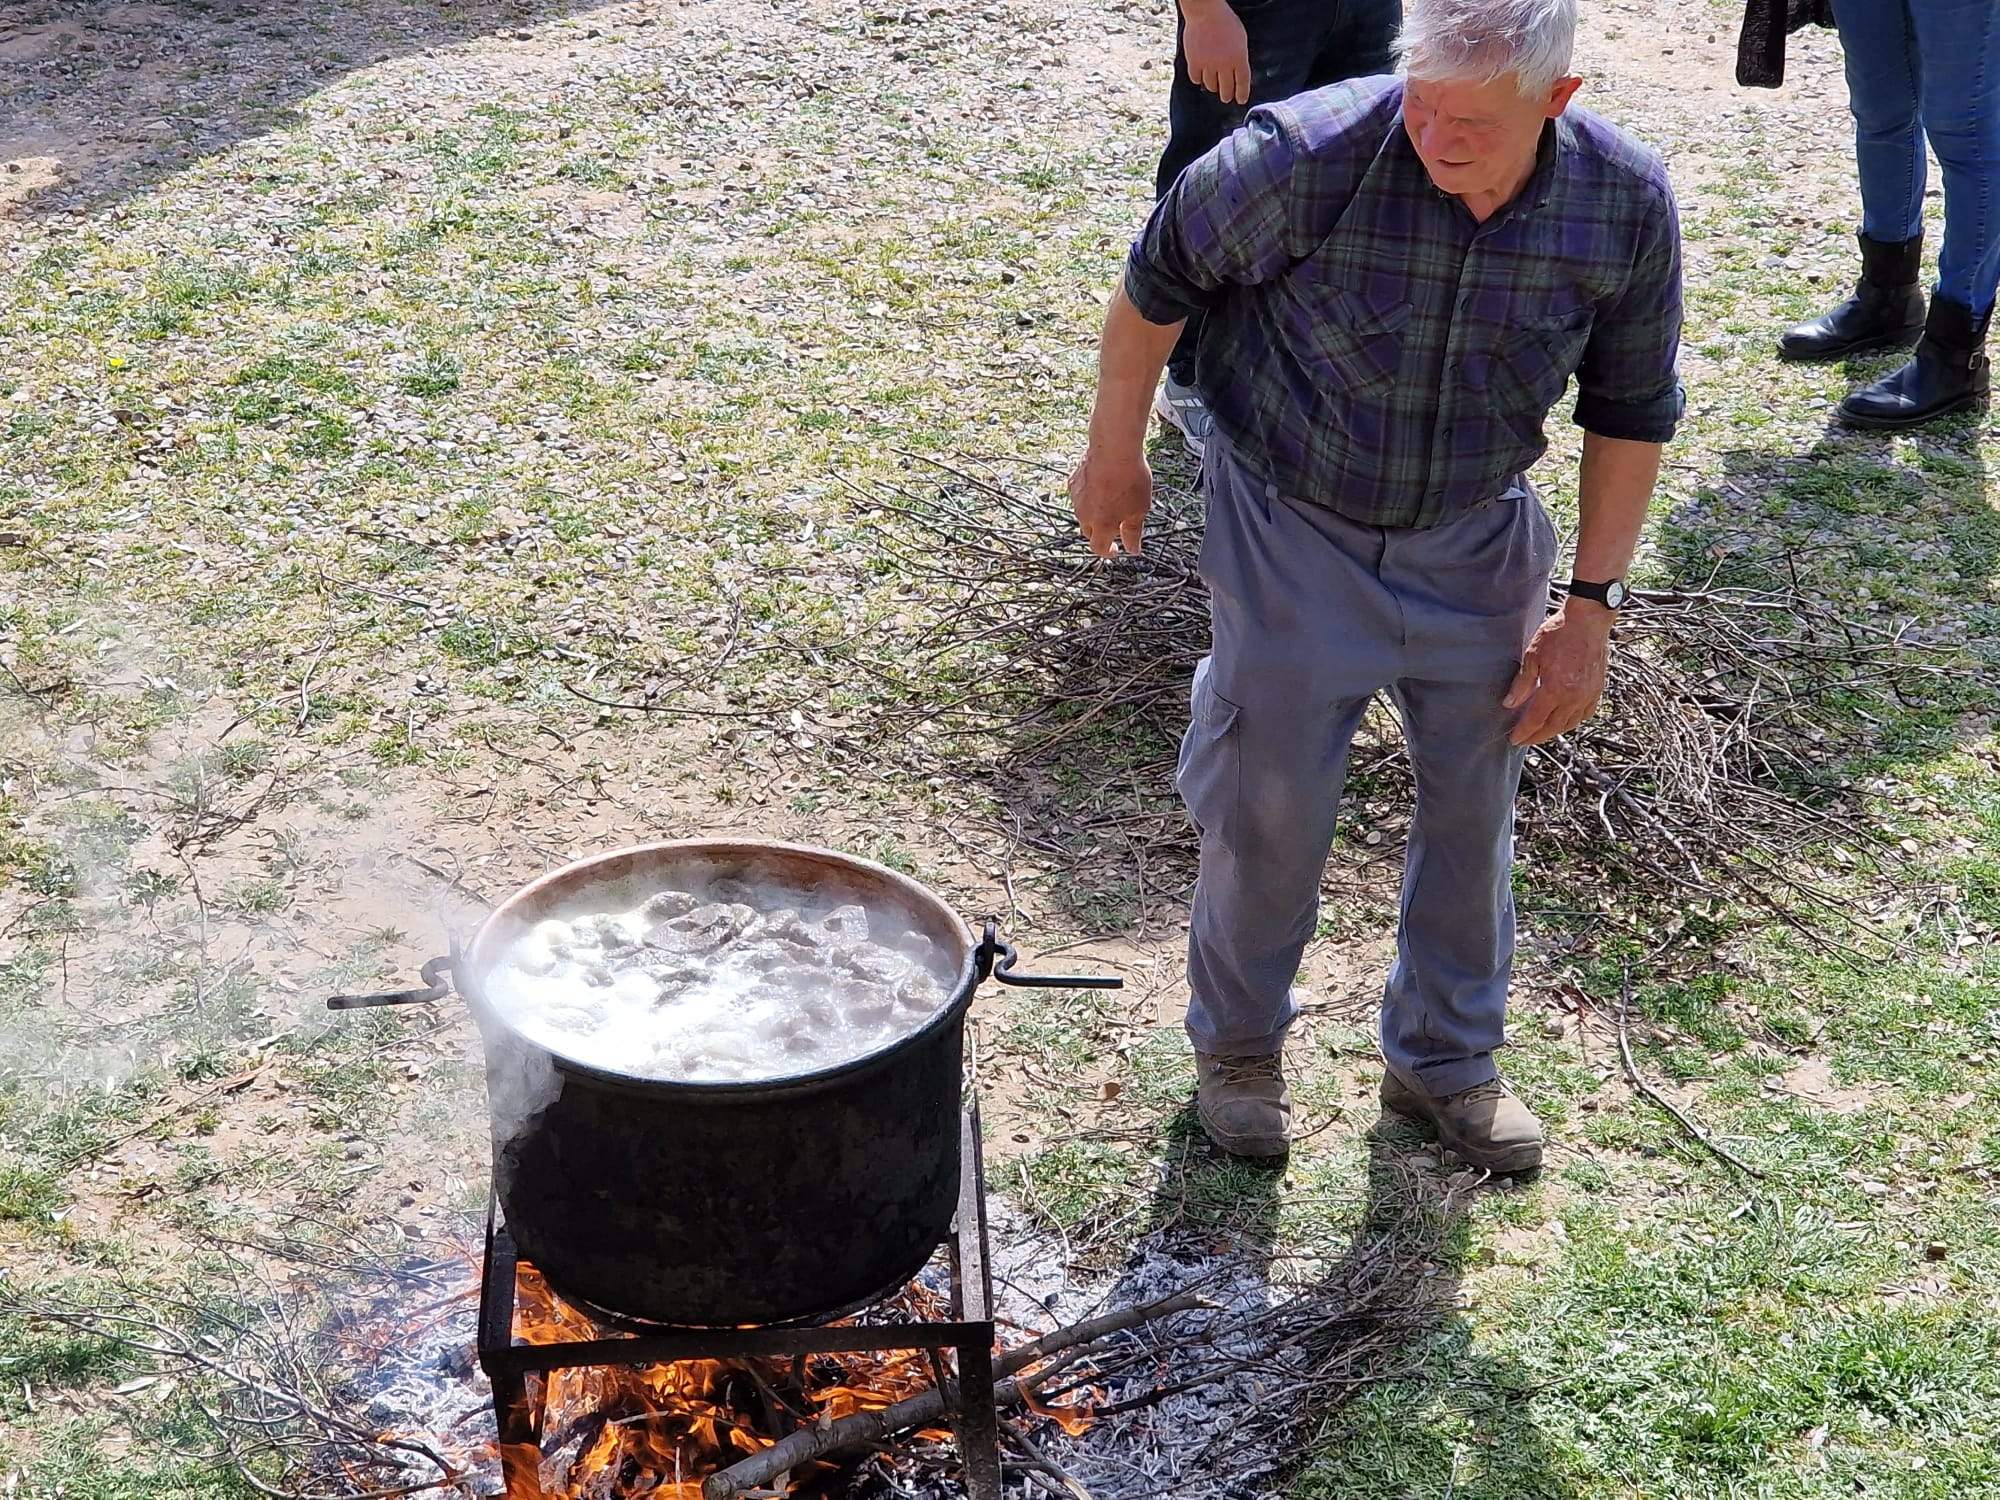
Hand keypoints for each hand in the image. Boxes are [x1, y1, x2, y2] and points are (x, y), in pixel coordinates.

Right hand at [1068, 445, 1150, 557]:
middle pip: (1089, 532)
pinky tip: (1103, 484)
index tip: (1115, 549)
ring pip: (1084, 512)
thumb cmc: (1129, 480)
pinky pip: (1081, 495)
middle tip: (1115, 525)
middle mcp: (1085, 515)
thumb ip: (1133, 533)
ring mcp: (1076, 498)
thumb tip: (1133, 550)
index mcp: (1101, 525)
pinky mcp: (1073, 481)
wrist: (1114, 449)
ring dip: (1095, 512)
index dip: (1107, 552)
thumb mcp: (1139, 510)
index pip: (1098, 548)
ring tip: (1112, 499)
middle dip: (1101, 532)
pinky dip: (1090, 495)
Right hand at [1182, 0, 1249, 105]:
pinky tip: (1200, 76)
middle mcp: (1224, 63)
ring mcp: (1208, 64)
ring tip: (1213, 84)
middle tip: (1226, 97)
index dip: (1241, 93)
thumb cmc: (1224, 22)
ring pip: (1211, 85)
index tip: (1240, 100)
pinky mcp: (1194, 62)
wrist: (1205, 12)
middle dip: (1226, 95)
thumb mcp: (1240, 39)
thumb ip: (1239, 57)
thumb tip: (1237, 75)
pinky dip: (1199, 79)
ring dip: (1213, 86)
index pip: (1242, 82)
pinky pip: (1196, 78)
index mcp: (1239, 57)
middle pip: (1226, 88)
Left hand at [1503, 602, 1614, 746]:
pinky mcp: (1598, 689)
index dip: (1524, 732)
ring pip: (1571, 723)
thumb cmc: (1559, 634)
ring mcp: (1589, 694)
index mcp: (1556, 689)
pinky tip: (1564, 720)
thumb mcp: (1533, 656)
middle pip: (1554, 726)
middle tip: (1524, 741)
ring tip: (1541, 732)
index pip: (1536, 719)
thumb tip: (1510, 704)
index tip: (1514, 740)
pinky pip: (1585, 714)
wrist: (1588, 620)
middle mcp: (1574, 696)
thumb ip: (1522, 683)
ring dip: (1555, 731)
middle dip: (1537, 736)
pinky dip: (1573, 721)